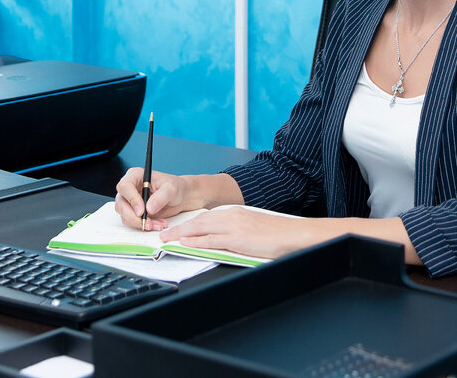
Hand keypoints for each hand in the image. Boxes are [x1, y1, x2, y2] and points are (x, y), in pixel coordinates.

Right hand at [114, 168, 198, 230]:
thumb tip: (149, 208)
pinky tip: (158, 224)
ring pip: (125, 215)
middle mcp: (129, 188)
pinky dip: (145, 226)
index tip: (142, 211)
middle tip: (148, 224)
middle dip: (134, 217)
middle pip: (121, 204)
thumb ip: (161, 197)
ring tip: (159, 224)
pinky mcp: (133, 213)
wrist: (179, 197)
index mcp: (135, 176)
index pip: (125, 186)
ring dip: (141, 223)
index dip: (131, 199)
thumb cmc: (174, 187)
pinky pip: (133, 222)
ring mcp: (130, 201)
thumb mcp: (171, 188)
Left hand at [158, 206, 323, 259]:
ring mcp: (234, 227)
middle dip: (179, 228)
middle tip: (163, 234)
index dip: (189, 224)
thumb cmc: (277, 234)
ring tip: (167, 239)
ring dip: (181, 234)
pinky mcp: (237, 239)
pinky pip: (212, 240)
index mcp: (235, 213)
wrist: (293, 233)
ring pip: (200, 229)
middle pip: (198, 222)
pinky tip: (185, 243)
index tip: (178, 229)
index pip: (206, 218)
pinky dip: (196, 241)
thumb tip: (223, 240)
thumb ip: (236, 232)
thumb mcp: (252, 229)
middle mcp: (232, 216)